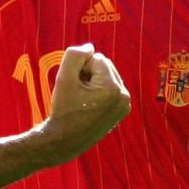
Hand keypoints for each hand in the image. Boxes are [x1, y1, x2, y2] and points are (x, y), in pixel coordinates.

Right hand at [41, 43, 129, 162]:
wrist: (64, 140)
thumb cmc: (63, 109)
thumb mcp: (63, 77)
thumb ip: (75, 55)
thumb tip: (91, 48)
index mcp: (112, 88)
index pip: (97, 59)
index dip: (80, 68)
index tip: (74, 88)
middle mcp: (124, 96)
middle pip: (106, 66)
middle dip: (89, 73)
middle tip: (77, 94)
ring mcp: (125, 104)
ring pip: (108, 76)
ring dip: (94, 81)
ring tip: (82, 100)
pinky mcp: (123, 110)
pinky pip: (111, 88)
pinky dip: (99, 90)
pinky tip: (89, 104)